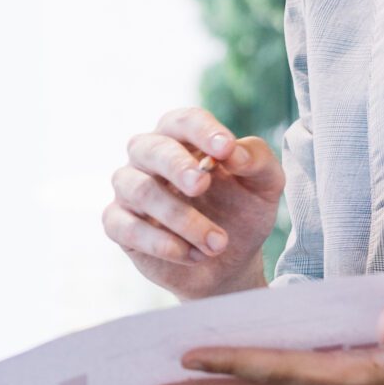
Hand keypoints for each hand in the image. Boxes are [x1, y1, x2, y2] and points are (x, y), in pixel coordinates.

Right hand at [104, 108, 285, 299]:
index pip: (183, 121)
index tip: (225, 149)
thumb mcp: (264, 186)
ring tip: (217, 243)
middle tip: (202, 185)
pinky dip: (160, 243)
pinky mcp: (119, 225)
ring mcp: (129, 190)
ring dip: (180, 218)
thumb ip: (257, 161)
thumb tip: (235, 152)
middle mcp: (148, 158)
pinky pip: (125, 227)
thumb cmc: (241, 212)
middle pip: (149, 148)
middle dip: (176, 166)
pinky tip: (193, 255)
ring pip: (140, 191)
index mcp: (182, 138)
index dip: (202, 131)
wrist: (229, 263)